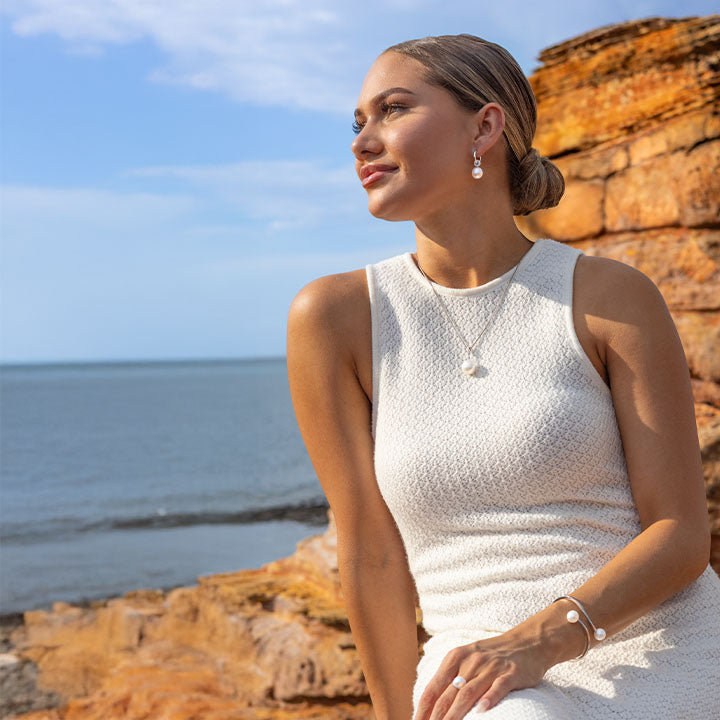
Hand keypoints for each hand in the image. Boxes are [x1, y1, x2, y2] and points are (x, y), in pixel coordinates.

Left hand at [412, 627, 549, 718]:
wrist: (526, 642)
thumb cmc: (491, 655)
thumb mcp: (466, 659)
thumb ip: (450, 678)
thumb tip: (430, 704)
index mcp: (455, 658)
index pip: (433, 687)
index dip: (423, 709)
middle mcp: (470, 662)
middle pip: (448, 694)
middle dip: (436, 717)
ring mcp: (491, 667)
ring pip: (469, 693)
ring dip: (455, 715)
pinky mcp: (511, 673)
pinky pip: (498, 687)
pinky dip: (489, 699)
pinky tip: (482, 711)